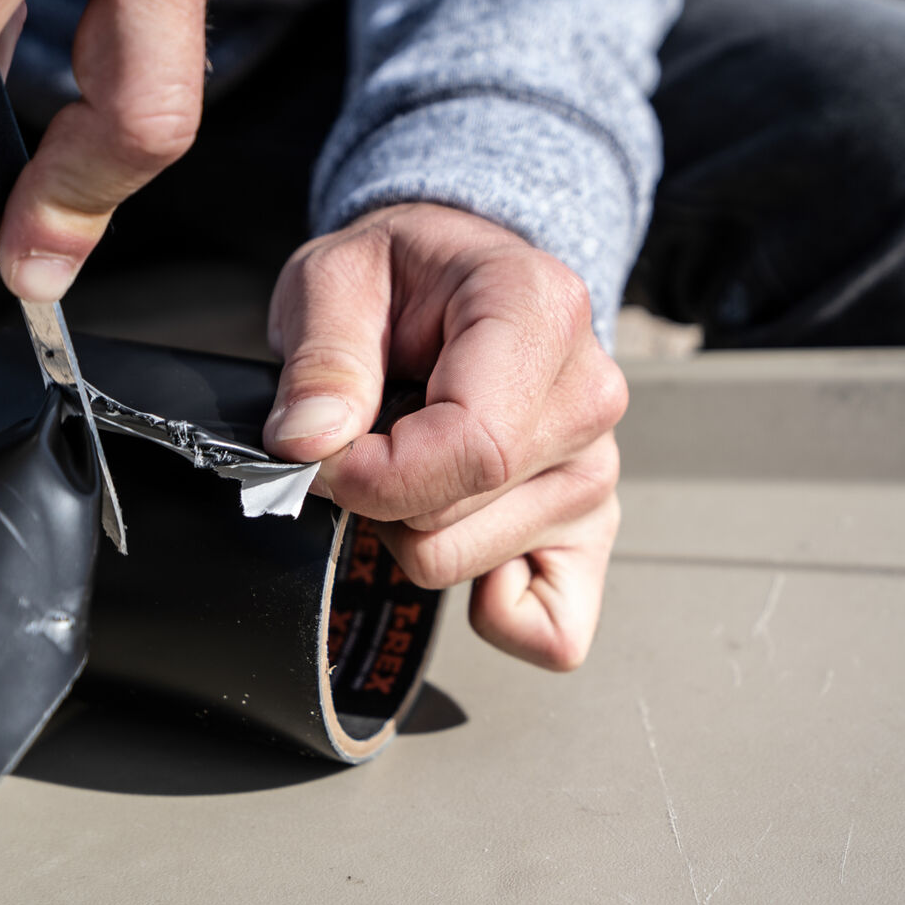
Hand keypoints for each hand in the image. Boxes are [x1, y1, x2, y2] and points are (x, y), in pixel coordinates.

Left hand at [263, 204, 627, 670]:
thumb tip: (307, 444)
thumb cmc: (406, 276)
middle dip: (378, 493)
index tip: (322, 453)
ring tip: (417, 452)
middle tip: (372, 428)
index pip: (472, 447)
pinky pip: (552, 629)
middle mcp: (589, 397)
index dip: (374, 475)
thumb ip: (322, 357)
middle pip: (455, 515)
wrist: (460, 277)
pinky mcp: (593, 527)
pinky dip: (489, 605)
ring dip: (411, 528)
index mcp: (539, 315)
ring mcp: (598, 470)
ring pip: (469, 564)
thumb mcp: (336, 278)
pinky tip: (457, 532)